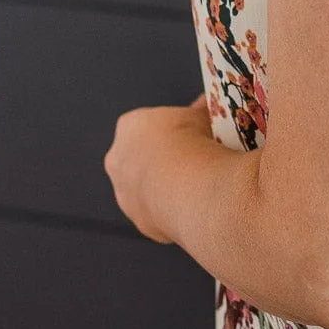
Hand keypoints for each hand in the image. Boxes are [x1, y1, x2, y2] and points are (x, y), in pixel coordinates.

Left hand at [104, 93, 213, 243]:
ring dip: (168, 189)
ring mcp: (126, 195)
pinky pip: (159, 215)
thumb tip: (210, 104)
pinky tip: (199, 208)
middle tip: (196, 162)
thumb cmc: (194, 144)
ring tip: (200, 188)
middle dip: (166, 160)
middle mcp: (118, 160)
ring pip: (147, 190)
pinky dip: (175, 212)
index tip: (194, 134)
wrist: (190, 188)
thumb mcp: (204, 116)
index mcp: (130, 127)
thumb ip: (202, 111)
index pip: (150, 125)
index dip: (174, 129)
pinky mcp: (142, 224)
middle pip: (143, 158)